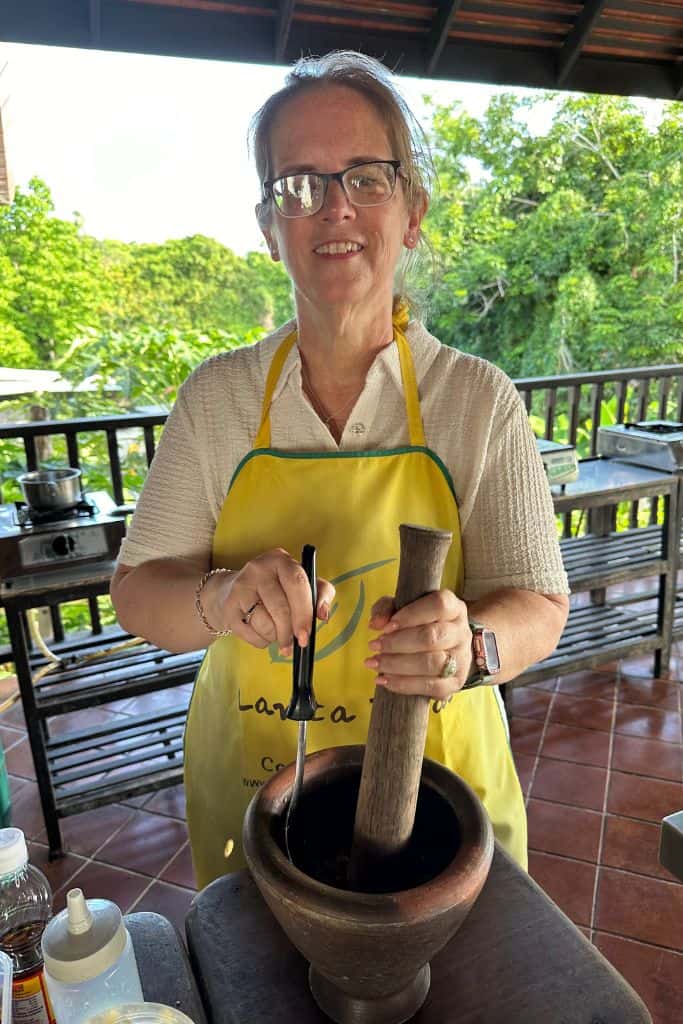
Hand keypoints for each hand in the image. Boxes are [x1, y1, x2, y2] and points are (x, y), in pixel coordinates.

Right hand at [204, 548, 334, 652]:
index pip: (297, 584)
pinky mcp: (229, 606)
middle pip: (280, 607)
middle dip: (289, 631)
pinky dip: (261, 640)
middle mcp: (259, 569)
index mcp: (281, 560)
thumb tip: (323, 613)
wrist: (232, 590)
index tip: (306, 633)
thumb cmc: (275, 588)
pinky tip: (261, 631)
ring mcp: (241, 586)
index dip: (304, 612)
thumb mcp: (301, 583)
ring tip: (277, 632)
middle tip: (295, 645)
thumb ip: (320, 593)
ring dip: (275, 636)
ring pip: (265, 623)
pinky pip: (250, 633)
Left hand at [364, 590, 471, 697]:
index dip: (410, 615)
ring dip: (397, 664)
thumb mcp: (401, 609)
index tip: (386, 627)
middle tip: (374, 646)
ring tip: (376, 663)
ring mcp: (461, 659)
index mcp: (454, 608)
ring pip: (432, 663)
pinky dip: (404, 684)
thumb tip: (376, 623)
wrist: (441, 650)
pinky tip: (384, 679)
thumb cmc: (417, 624)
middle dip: (397, 643)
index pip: (439, 605)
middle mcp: (461, 632)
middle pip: (432, 637)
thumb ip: (386, 609)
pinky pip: (431, 687)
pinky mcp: (455, 682)